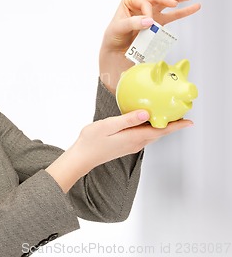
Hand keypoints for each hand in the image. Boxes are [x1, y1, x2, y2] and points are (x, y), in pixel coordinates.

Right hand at [46, 110, 192, 191]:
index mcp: (134, 137)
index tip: (189, 121)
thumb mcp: (108, 126)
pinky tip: (146, 121)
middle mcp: (136, 143)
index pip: (160, 131)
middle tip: (181, 114)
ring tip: (167, 116)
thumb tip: (146, 113)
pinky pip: (143, 135)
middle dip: (171, 125)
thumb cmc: (91, 141)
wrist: (82, 157)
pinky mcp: (126, 145)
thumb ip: (127, 120)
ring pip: (152, 134)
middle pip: (159, 133)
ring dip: (161, 126)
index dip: (176, 126)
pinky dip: (150, 128)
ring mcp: (131, 145)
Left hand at [99, 0, 200, 92]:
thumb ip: (132, 23)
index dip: (146, 9)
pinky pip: (172, 16)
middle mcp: (140, 6)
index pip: (142, 0)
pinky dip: (183, 12)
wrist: (115, 52)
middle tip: (174, 3)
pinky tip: (194, 7)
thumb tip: (149, 20)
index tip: (147, 21)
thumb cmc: (113, 38)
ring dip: (177, 0)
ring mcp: (150, 14)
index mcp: (128, 2)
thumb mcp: (117, 29)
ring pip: (165, 4)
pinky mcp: (156, 24)